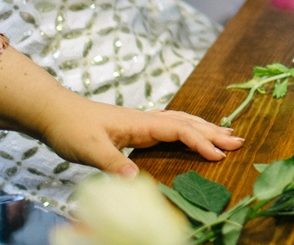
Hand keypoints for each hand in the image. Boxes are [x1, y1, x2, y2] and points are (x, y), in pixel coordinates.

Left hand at [39, 103, 243, 177]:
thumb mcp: (89, 149)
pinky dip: (189, 128)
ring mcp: (142, 122)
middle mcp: (146, 119)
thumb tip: (135, 182)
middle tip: (239, 142)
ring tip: (226, 134)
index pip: (179, 129)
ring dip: (205, 128)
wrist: (54, 112)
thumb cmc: (71, 128)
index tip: (219, 155)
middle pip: (188, 122)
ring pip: (182, 121)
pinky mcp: (136, 127)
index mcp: (141, 123)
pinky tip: (192, 133)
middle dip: (213, 132)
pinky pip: (171, 125)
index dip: (200, 142)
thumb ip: (112, 163)